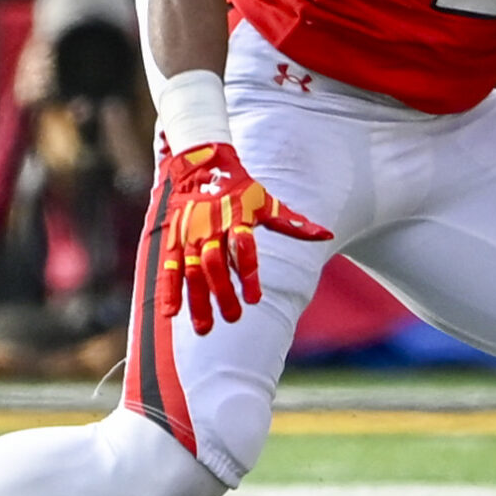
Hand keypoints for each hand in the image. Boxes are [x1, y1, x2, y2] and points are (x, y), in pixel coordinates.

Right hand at [155, 141, 331, 333]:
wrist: (202, 167)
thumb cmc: (241, 189)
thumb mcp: (267, 202)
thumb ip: (292, 224)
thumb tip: (327, 235)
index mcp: (237, 219)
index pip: (243, 249)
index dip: (249, 273)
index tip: (255, 299)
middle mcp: (211, 228)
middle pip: (215, 265)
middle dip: (223, 292)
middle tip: (233, 318)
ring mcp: (190, 236)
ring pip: (192, 271)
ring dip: (197, 300)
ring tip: (204, 328)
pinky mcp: (174, 240)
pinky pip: (170, 267)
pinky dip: (169, 289)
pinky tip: (170, 313)